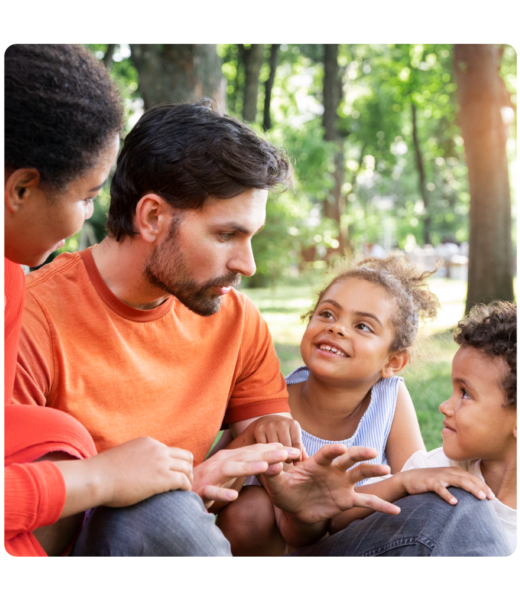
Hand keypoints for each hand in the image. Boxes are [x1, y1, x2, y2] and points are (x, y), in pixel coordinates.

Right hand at [84, 437, 193, 507]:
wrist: (97, 477)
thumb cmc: (103, 473)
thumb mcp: (122, 457)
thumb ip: (133, 459)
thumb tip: (130, 469)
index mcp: (148, 443)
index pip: (170, 451)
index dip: (174, 464)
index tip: (173, 475)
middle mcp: (158, 449)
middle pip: (185, 456)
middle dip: (187, 469)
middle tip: (183, 483)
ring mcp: (161, 462)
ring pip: (188, 468)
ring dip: (189, 480)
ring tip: (185, 491)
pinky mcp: (162, 478)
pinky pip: (184, 481)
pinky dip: (186, 488)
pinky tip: (183, 495)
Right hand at [192, 444, 299, 508]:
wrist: (179, 490)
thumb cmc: (210, 481)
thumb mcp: (232, 472)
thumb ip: (249, 465)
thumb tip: (273, 460)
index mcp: (231, 457)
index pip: (256, 451)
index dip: (276, 449)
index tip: (296, 450)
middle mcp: (222, 462)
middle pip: (247, 455)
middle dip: (269, 454)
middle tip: (290, 453)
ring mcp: (211, 475)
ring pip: (231, 469)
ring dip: (248, 467)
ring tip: (266, 467)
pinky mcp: (200, 490)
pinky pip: (211, 492)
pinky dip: (222, 494)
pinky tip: (234, 496)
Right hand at [248, 416, 304, 461]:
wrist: (266, 420)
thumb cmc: (283, 432)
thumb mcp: (293, 436)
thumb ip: (300, 449)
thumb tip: (306, 461)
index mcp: (293, 424)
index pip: (297, 444)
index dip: (297, 457)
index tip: (295, 463)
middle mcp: (281, 423)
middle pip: (286, 446)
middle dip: (287, 457)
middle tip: (286, 462)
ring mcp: (269, 425)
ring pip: (274, 447)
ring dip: (276, 456)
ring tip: (278, 460)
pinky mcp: (259, 429)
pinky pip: (263, 446)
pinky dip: (265, 452)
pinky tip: (267, 455)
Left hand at [261, 445, 399, 524]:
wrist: (294, 507)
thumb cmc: (284, 489)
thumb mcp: (274, 482)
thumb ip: (272, 471)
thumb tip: (270, 463)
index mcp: (316, 463)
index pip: (327, 453)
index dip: (333, 450)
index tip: (340, 448)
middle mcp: (333, 470)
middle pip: (349, 459)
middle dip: (359, 454)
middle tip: (371, 451)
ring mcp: (342, 484)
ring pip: (360, 475)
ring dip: (373, 471)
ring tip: (386, 469)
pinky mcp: (347, 500)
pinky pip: (366, 502)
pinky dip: (381, 505)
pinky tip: (396, 510)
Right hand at [398, 467, 494, 504]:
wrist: (409, 478)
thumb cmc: (430, 481)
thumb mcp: (445, 480)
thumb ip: (457, 484)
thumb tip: (472, 494)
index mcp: (453, 471)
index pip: (472, 477)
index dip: (483, 486)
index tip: (492, 497)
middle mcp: (448, 472)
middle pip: (468, 478)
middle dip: (481, 487)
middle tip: (490, 498)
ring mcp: (439, 476)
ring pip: (459, 481)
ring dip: (471, 489)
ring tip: (480, 497)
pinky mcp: (430, 482)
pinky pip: (440, 488)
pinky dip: (448, 495)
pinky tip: (454, 502)